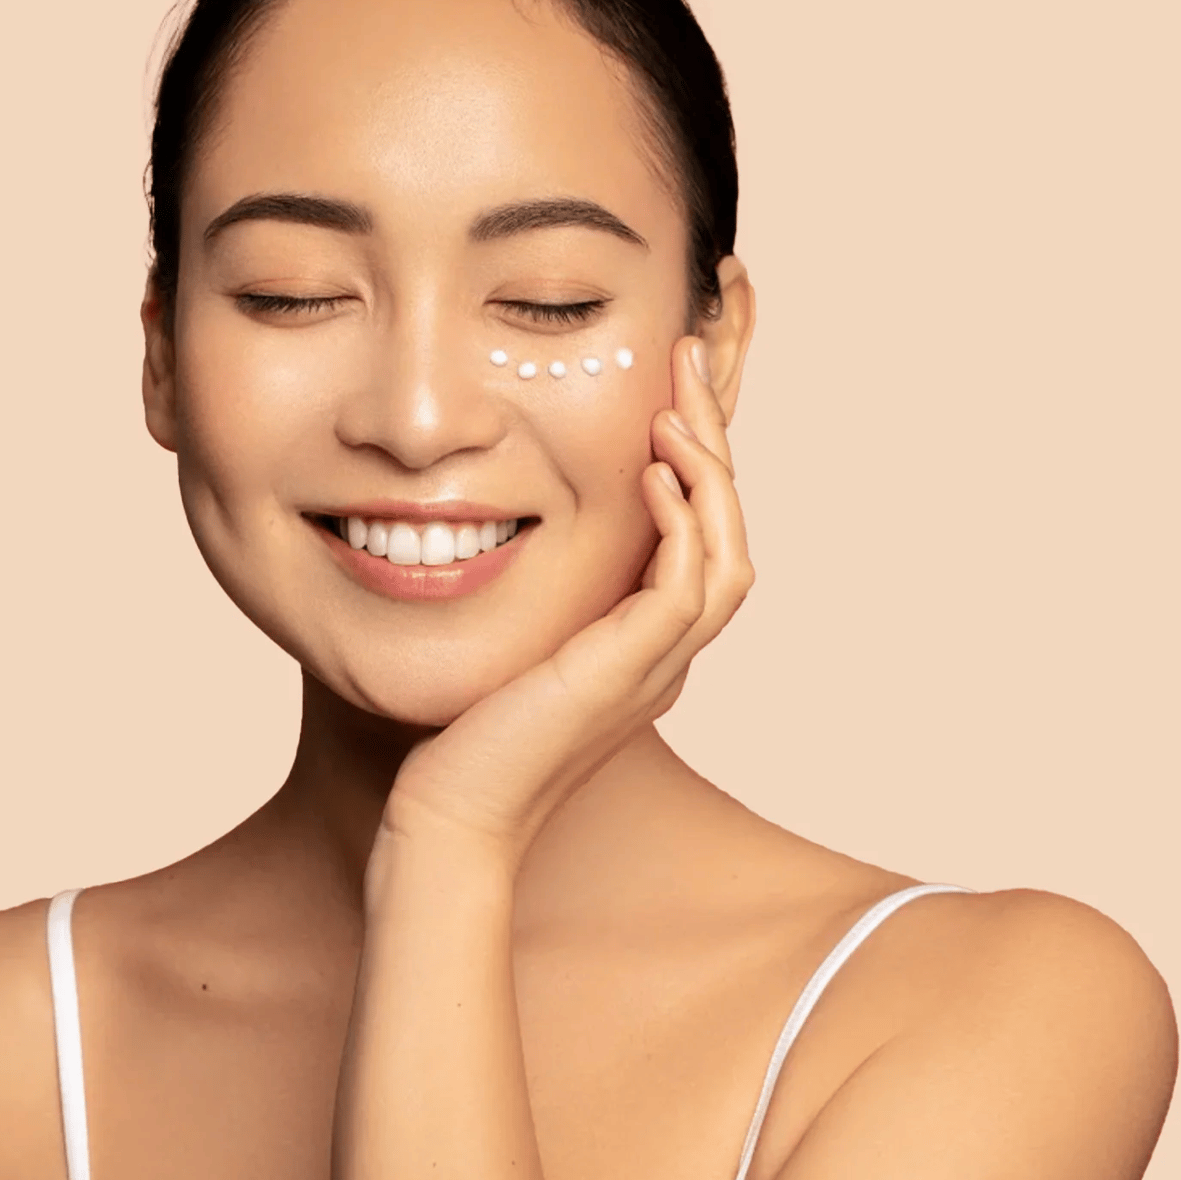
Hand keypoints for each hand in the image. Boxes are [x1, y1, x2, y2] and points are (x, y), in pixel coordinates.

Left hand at [382, 334, 754, 867]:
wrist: (451, 817)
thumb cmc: (464, 737)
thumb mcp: (511, 642)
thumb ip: (535, 594)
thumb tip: (501, 519)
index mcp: (646, 647)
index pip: (700, 539)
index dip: (695, 462)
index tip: (667, 390)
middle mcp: (665, 657)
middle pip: (729, 536)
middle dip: (715, 443)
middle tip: (689, 362)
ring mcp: (656, 671)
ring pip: (728, 557)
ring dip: (709, 474)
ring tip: (676, 408)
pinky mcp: (627, 677)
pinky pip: (686, 590)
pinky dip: (682, 526)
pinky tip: (651, 474)